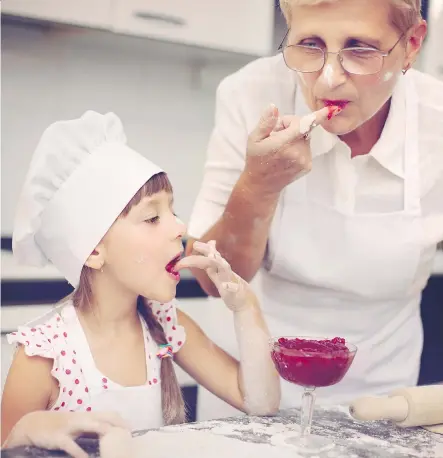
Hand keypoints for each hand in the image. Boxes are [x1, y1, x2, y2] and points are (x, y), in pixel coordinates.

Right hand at [3, 411, 128, 457]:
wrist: (34, 424)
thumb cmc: (58, 427)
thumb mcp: (76, 426)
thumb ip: (90, 430)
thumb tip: (106, 437)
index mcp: (86, 416)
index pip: (108, 414)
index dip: (120, 420)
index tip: (131, 429)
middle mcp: (81, 418)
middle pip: (103, 417)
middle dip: (116, 424)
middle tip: (127, 435)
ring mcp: (70, 426)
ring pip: (89, 425)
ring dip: (102, 430)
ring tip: (113, 439)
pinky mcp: (58, 437)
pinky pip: (70, 444)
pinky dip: (78, 452)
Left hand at [175, 240, 255, 311]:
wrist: (245, 302)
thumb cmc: (231, 287)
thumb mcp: (219, 274)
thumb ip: (212, 263)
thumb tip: (207, 251)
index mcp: (219, 268)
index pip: (209, 255)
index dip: (202, 249)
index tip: (194, 243)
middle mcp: (225, 272)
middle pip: (216, 258)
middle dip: (206, 250)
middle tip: (195, 244)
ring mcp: (231, 281)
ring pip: (225, 269)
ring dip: (218, 263)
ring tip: (211, 257)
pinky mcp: (236, 293)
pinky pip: (234, 289)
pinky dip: (229, 286)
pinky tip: (224, 286)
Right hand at [244, 103, 339, 195]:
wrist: (262, 185)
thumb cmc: (256, 160)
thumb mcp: (254, 139)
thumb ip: (266, 123)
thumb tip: (274, 107)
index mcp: (283, 144)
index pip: (303, 126)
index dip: (317, 117)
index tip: (331, 110)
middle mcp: (297, 152)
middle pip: (302, 128)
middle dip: (290, 126)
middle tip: (276, 135)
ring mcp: (304, 160)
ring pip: (305, 138)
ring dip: (295, 137)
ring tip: (280, 147)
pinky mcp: (308, 166)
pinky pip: (306, 148)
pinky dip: (298, 147)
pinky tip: (286, 155)